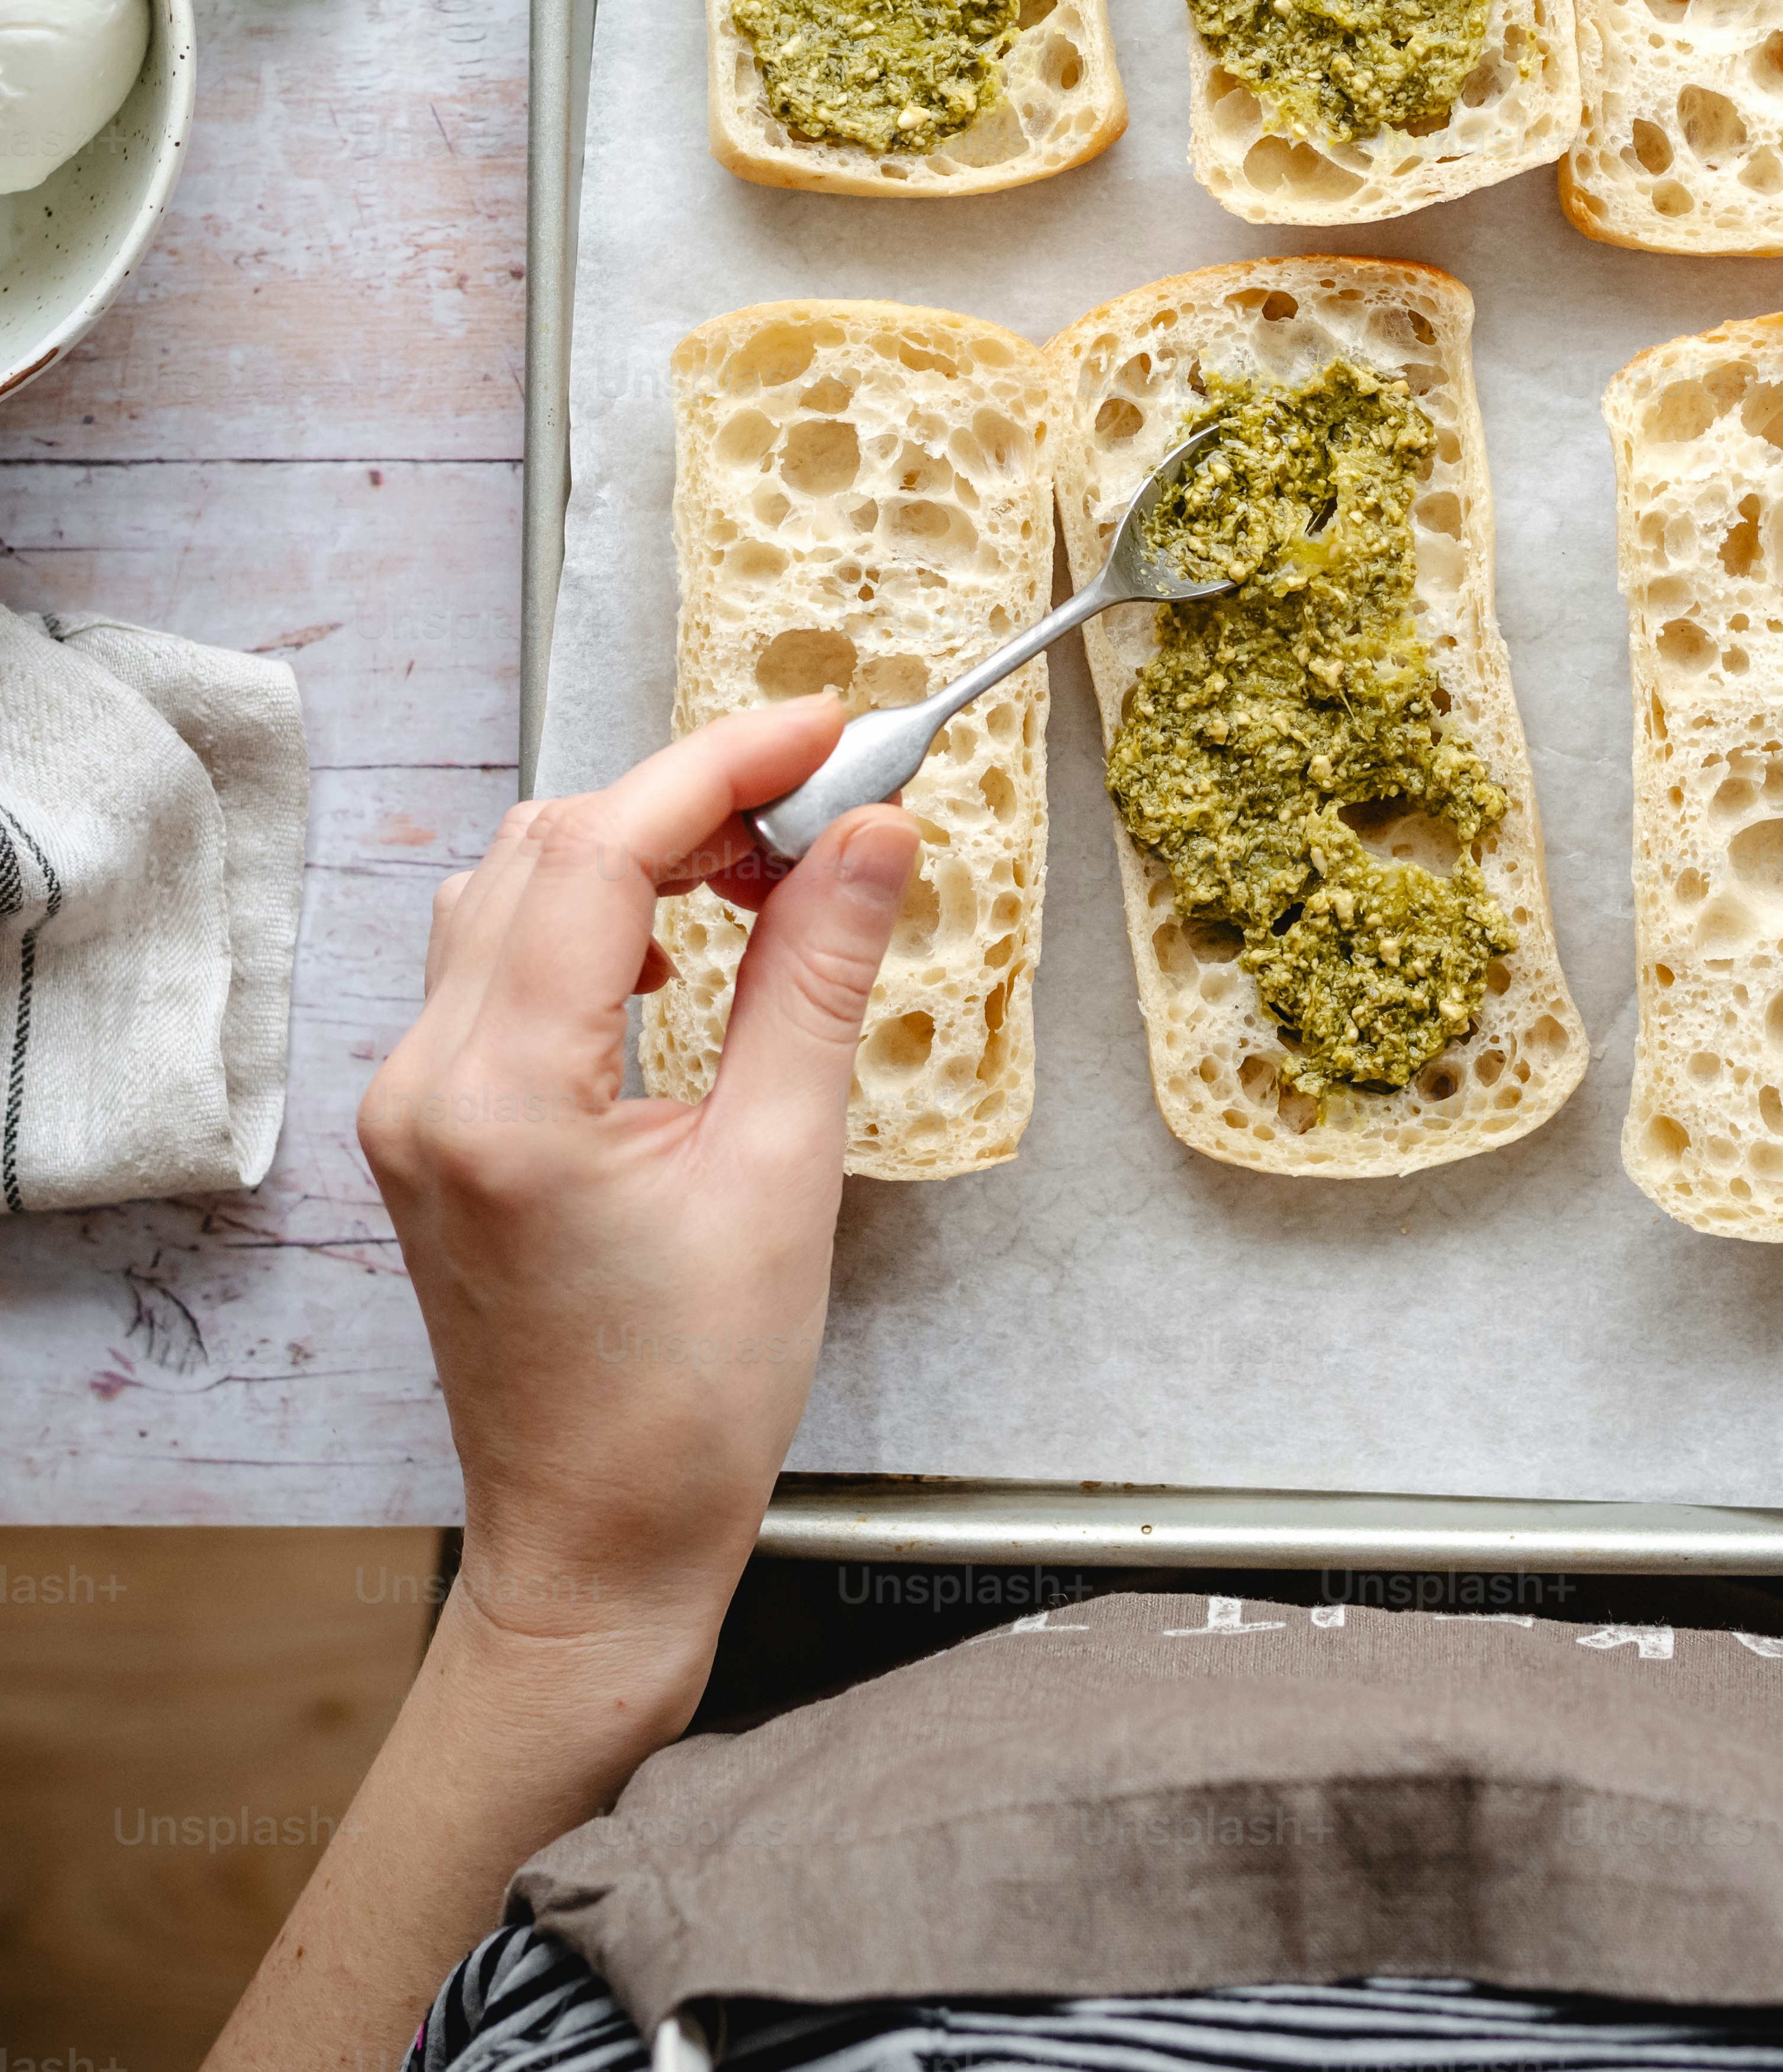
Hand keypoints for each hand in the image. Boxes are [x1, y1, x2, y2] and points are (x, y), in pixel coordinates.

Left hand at [360, 702, 919, 1718]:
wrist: (597, 1549)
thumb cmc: (689, 1404)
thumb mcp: (786, 1170)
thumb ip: (820, 978)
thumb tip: (874, 835)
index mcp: (499, 1097)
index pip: (602, 851)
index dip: (723, 765)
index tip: (831, 728)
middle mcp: (425, 1083)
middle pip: (548, 849)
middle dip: (693, 799)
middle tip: (828, 801)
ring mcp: (413, 1105)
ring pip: (513, 891)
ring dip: (639, 849)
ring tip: (766, 868)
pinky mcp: (432, 1127)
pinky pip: (498, 961)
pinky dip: (594, 915)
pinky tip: (672, 948)